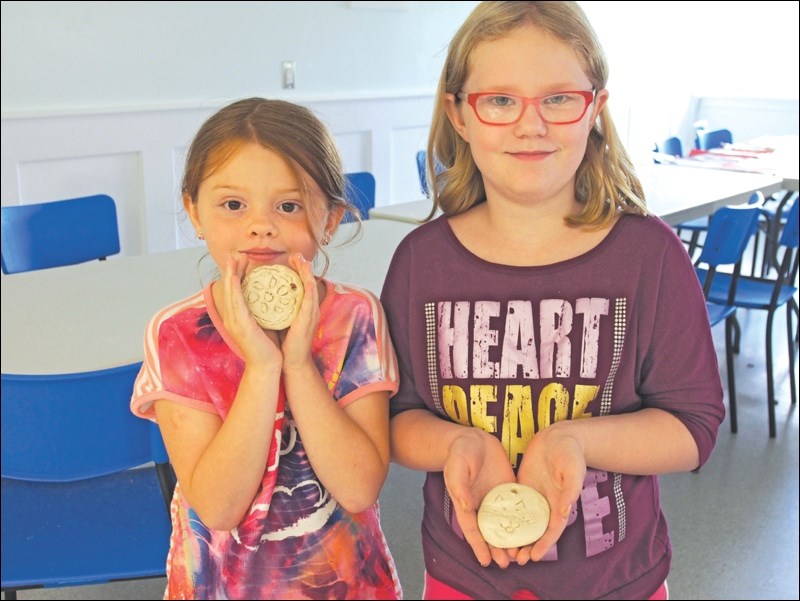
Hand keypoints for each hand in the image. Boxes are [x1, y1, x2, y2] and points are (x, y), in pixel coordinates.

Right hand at [216, 254, 280, 365]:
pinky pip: (236, 302)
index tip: (241, 261)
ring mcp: (234, 321)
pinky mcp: (240, 325)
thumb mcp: (263, 324)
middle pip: (229, 289)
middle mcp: (232, 317)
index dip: (235, 275)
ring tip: (232, 259)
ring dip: (230, 274)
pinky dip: (234, 287)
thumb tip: (269, 299)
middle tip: (234, 254)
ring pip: (230, 292)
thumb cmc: (267, 347)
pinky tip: (235, 276)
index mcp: (237, 317)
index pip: (235, 291)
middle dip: (231, 270)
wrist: (266, 366)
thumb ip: (262, 311)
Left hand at [278, 253, 319, 369]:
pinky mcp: (309, 318)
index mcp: (299, 308)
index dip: (296, 271)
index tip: (289, 259)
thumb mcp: (278, 320)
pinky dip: (309, 285)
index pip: (299, 285)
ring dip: (307, 271)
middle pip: (307, 281)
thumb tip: (262, 297)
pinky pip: (310, 298)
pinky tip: (307, 276)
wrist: (290, 362)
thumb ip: (274, 308)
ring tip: (301, 258)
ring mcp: (310, 313)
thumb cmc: (283, 343)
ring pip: (311, 286)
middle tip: (296, 254)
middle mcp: (307, 308)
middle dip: (303, 266)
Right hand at [443, 429, 516, 567]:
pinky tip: (531, 530)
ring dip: (511, 538)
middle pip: (490, 531)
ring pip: (505, 523)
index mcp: (466, 503)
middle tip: (507, 563)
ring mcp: (496, 498)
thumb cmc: (460, 453)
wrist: (473, 439)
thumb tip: (466, 507)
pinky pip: (517, 507)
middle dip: (497, 548)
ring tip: (520, 554)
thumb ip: (459, 487)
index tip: (485, 561)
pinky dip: (522, 520)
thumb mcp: (457, 467)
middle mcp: (482, 505)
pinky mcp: (509, 489)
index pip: (472, 529)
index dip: (478, 545)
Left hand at [513, 424, 585, 563]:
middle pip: (536, 530)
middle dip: (527, 545)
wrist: (559, 436)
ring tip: (503, 548)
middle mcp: (546, 503)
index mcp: (560, 503)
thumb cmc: (570, 453)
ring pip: (523, 521)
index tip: (533, 557)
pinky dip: (507, 516)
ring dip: (515, 535)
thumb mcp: (573, 470)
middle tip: (514, 559)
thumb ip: (570, 490)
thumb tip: (564, 511)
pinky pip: (513, 504)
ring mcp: (533, 496)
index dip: (543, 544)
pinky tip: (495, 524)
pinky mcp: (522, 487)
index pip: (552, 530)